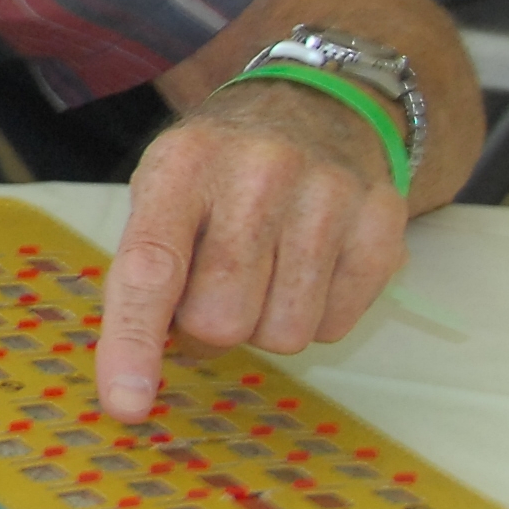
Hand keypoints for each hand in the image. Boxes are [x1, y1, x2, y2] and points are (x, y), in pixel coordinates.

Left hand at [97, 82, 412, 418]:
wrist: (316, 106)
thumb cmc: (221, 168)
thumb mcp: (163, 190)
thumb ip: (146, 271)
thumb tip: (135, 373)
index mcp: (183, 165)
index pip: (152, 268)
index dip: (134, 342)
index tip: (126, 403)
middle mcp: (258, 172)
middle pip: (221, 320)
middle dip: (209, 325)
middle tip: (214, 283)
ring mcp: (328, 194)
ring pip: (284, 335)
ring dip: (265, 322)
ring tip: (266, 267)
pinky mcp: (382, 221)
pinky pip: (335, 326)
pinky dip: (315, 315)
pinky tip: (309, 264)